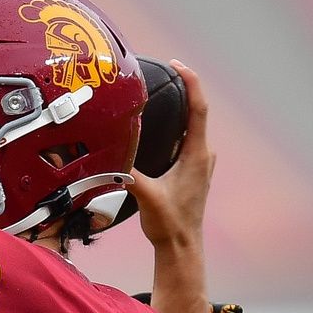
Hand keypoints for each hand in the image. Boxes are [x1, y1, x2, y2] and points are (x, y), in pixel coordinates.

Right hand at [130, 59, 213, 251]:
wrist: (181, 246)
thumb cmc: (169, 223)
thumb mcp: (146, 195)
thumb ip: (129, 173)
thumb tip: (109, 154)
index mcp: (197, 155)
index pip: (199, 108)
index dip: (191, 82)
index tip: (178, 65)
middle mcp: (204, 155)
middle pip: (197, 112)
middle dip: (182, 90)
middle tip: (164, 73)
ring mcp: (201, 163)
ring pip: (192, 127)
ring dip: (179, 110)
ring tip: (161, 96)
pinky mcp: (194, 170)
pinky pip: (187, 140)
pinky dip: (176, 128)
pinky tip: (161, 129)